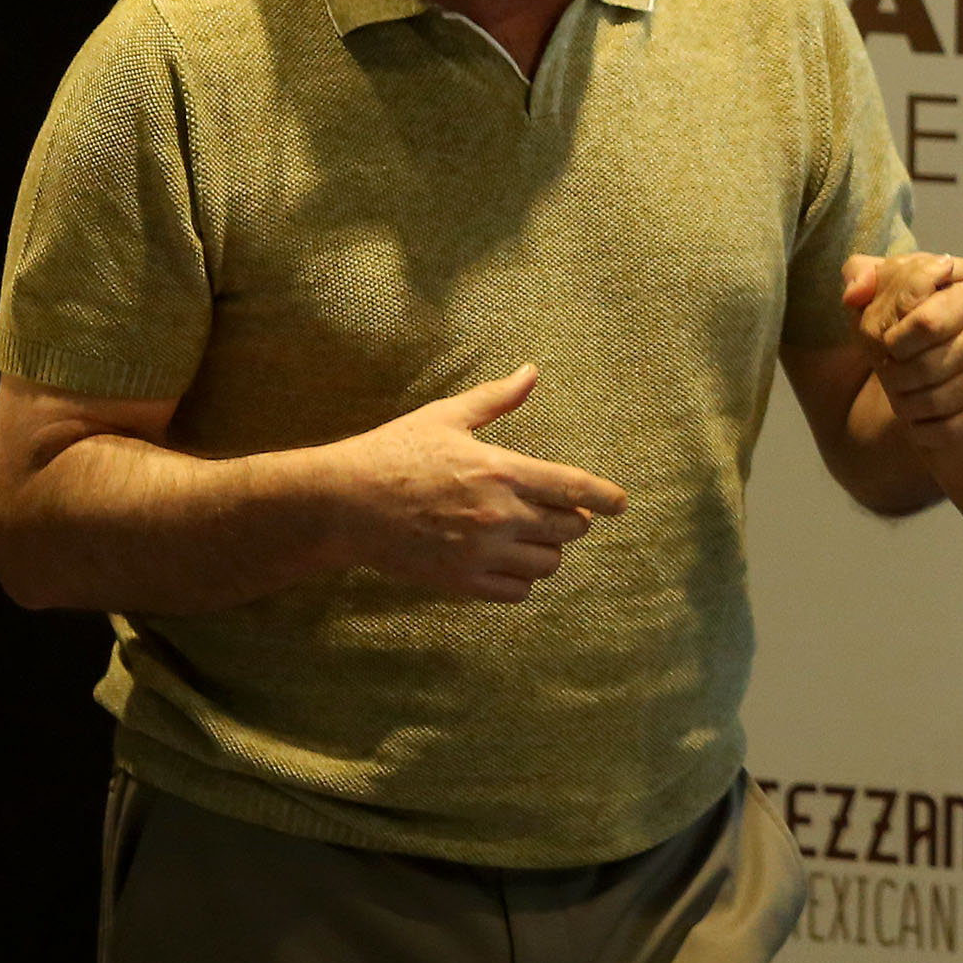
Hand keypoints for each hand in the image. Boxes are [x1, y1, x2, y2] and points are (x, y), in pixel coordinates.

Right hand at [314, 367, 626, 602]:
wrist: (342, 503)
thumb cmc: (393, 452)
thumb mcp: (446, 417)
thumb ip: (496, 400)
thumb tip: (531, 372)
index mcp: (500, 470)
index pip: (573, 488)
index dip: (605, 497)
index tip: (621, 504)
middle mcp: (498, 514)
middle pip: (569, 528)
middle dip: (572, 521)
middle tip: (558, 513)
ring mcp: (480, 552)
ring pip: (547, 564)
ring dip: (547, 551)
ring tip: (529, 537)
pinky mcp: (460, 581)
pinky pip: (516, 591)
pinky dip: (521, 580)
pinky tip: (507, 563)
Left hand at [840, 253, 962, 463]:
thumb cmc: (932, 314)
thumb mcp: (898, 282)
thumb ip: (864, 275)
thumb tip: (853, 294)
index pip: (923, 323)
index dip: (894, 342)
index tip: (888, 347)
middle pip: (926, 368)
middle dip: (895, 379)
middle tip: (888, 379)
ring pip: (937, 402)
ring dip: (907, 406)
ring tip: (900, 399)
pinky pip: (953, 428)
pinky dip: (926, 431)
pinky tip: (917, 421)